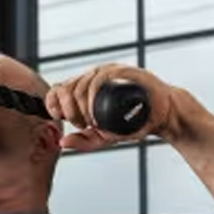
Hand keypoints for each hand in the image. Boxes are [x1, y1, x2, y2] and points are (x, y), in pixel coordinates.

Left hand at [44, 63, 177, 151]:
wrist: (160, 116)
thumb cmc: (131, 124)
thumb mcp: (102, 137)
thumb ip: (82, 141)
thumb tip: (61, 143)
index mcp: (84, 89)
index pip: (57, 89)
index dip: (54, 105)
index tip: (62, 119)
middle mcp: (92, 78)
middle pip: (66, 88)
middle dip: (69, 111)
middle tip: (81, 126)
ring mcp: (107, 73)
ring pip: (80, 85)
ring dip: (81, 109)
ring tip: (92, 123)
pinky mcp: (121, 71)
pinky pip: (98, 80)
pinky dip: (93, 100)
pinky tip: (97, 116)